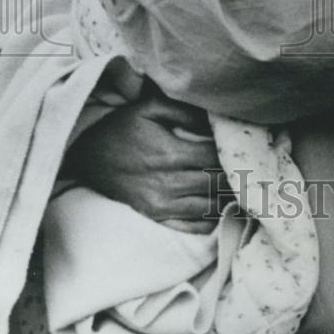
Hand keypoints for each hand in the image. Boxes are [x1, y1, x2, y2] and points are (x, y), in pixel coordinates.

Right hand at [62, 94, 228, 232]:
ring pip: (209, 207)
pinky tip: (221, 207)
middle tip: (247, 168)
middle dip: (234, 176)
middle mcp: (168, 183)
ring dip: (227, 198)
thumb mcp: (148, 107)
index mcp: (170, 154)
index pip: (215, 158)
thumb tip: (212, 120)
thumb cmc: (122, 127)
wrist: (87, 156)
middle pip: (216, 184)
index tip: (239, 147)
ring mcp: (162, 204)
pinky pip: (193, 227)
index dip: (230, 153)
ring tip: (240, 187)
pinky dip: (212, 219)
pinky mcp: (156, 216)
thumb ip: (183, 110)